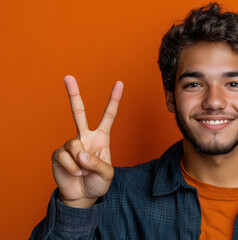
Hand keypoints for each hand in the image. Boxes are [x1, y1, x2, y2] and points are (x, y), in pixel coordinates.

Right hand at [51, 75, 123, 207]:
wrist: (82, 196)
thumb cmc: (97, 182)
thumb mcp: (107, 174)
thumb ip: (97, 163)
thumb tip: (80, 153)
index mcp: (101, 138)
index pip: (108, 116)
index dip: (114, 100)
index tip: (119, 83)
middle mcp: (85, 137)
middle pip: (79, 112)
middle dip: (73, 94)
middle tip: (68, 76)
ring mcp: (71, 144)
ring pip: (74, 144)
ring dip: (81, 162)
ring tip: (84, 171)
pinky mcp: (58, 153)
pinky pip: (65, 156)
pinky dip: (73, 168)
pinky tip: (75, 172)